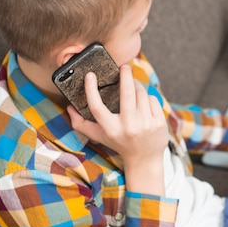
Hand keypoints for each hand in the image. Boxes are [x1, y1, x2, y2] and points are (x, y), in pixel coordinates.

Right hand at [68, 65, 167, 194]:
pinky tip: (144, 104)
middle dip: (125, 75)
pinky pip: (152, 99)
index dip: (91, 90)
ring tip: (133, 87)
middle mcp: (128, 127)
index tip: (90, 75)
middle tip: (124, 67)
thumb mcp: (99, 136)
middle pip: (126, 93)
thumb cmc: (119, 143)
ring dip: (137, 86)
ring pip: (141, 93)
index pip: (97, 107)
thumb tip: (69, 107)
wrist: (144, 160)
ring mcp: (145, 124)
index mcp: (111, 130)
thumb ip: (81, 124)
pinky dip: (147, 98)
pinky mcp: (158, 123)